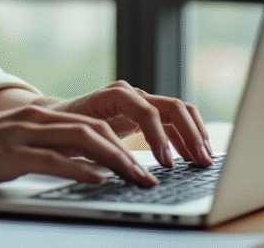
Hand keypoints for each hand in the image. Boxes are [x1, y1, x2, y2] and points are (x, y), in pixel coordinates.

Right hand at [0, 104, 158, 190]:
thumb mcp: (10, 149)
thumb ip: (42, 153)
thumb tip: (79, 171)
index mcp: (36, 117)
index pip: (92, 124)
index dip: (123, 143)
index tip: (145, 165)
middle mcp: (34, 119)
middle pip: (96, 129)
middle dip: (130, 152)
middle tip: (153, 177)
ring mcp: (22, 135)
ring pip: (82, 140)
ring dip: (116, 161)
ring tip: (139, 180)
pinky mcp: (9, 155)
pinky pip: (52, 159)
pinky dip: (79, 169)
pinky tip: (98, 181)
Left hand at [59, 80, 213, 167]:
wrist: (58, 117)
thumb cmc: (66, 128)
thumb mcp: (79, 137)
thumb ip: (102, 147)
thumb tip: (126, 171)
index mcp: (113, 96)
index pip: (146, 110)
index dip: (159, 137)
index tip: (167, 164)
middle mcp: (132, 94)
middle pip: (171, 106)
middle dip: (189, 134)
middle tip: (200, 161)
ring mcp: (142, 100)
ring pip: (179, 111)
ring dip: (195, 135)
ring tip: (205, 160)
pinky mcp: (147, 112)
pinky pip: (174, 121)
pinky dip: (187, 137)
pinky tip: (195, 155)